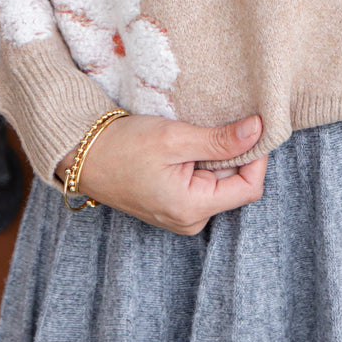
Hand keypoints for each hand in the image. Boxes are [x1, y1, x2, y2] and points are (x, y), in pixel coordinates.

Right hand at [56, 112, 268, 234]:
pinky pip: (202, 181)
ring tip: (195, 132)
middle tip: (219, 122)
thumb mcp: (174, 138)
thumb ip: (219, 139)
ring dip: (216, 154)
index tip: (252, 125)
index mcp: (192, 209)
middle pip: (235, 183)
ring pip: (219, 180)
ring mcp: (182, 213)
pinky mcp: (174, 202)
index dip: (256, 156)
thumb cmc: (123, 147)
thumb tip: (258, 130)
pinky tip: (187, 143)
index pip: (249, 187)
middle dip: (233, 153)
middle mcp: (190, 219)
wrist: (84, 155)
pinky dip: (202, 159)